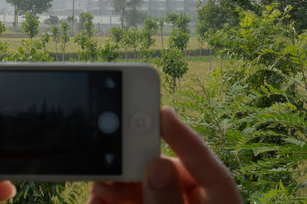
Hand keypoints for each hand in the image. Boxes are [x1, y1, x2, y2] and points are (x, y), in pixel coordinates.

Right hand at [88, 107, 241, 203]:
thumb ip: (168, 203)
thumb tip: (157, 166)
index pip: (209, 169)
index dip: (186, 139)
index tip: (164, 112)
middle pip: (168, 173)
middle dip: (139, 159)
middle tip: (119, 138)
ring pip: (144, 187)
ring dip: (118, 180)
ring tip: (100, 175)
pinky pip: (128, 202)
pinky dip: (110, 198)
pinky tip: (96, 194)